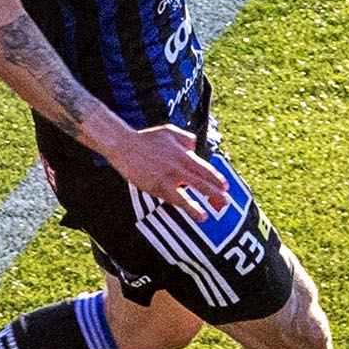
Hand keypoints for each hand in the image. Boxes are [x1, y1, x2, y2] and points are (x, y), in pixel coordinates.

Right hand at [98, 119, 229, 217]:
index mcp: (182, 155)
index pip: (205, 169)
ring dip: (194, 208)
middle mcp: (176, 168)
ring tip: (204, 217)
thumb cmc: (147, 139)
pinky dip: (177, 204)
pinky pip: (168, 198)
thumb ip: (186, 139)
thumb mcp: (170, 131)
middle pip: (199, 184)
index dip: (216, 179)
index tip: (225, 186)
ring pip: (183, 196)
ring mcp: (164, 179)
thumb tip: (195, 148)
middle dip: (213, 194)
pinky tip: (184, 209)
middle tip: (225, 202)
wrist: (123, 145)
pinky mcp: (153, 187)